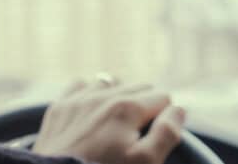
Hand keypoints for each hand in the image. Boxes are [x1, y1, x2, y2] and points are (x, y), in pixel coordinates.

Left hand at [32, 79, 185, 163]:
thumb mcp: (145, 163)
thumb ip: (166, 133)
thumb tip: (178, 109)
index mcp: (128, 107)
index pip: (163, 97)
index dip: (164, 117)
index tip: (156, 136)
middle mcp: (103, 94)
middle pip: (139, 87)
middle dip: (145, 105)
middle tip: (138, 135)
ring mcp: (78, 98)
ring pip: (111, 82)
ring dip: (118, 96)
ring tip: (117, 123)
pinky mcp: (58, 107)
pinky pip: (80, 85)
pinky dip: (89, 93)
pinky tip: (91, 111)